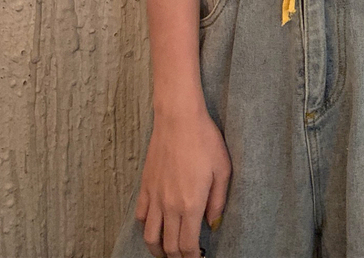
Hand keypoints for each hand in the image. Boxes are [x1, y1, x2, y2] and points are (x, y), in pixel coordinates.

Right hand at [134, 107, 231, 257]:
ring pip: (150, 236)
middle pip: (168, 246)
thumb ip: (218, 202)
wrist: (179, 119)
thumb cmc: (205, 140)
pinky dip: (146, 227)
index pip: (187, 245)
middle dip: (177, 257)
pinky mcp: (145, 186)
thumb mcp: (223, 170)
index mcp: (191, 204)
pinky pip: (141, 216)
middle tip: (187, 257)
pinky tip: (155, 226)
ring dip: (158, 249)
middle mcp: (170, 206)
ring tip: (167, 252)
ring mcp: (155, 197)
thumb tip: (213, 224)